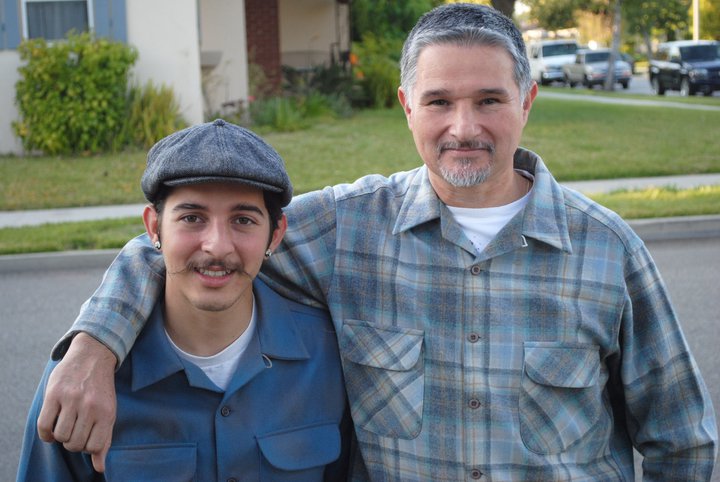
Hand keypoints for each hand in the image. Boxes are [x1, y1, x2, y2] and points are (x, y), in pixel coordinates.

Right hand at [37, 333, 116, 471]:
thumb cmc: (101, 390)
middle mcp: (90, 407)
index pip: (93, 447)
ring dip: (59, 436)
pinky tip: (51, 426)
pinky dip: (46, 432)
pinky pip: (44, 425)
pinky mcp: (55, 394)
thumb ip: (104, 440)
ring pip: (60, 436)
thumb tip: (99, 468)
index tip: (85, 437)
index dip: (86, 447)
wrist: (93, 355)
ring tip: (65, 425)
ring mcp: (72, 399)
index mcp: (106, 413)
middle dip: (72, 442)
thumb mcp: (109, 412)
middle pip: (74, 444)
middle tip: (74, 430)